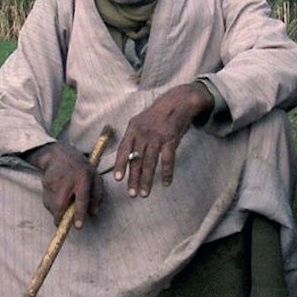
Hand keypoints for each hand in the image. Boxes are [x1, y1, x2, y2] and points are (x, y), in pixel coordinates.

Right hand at [25, 142, 100, 228]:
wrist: (60, 154)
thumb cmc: (82, 169)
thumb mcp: (95, 177)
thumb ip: (97, 195)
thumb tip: (93, 213)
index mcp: (83, 177)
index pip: (82, 198)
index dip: (79, 214)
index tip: (78, 227)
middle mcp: (68, 179)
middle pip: (61, 204)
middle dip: (60, 217)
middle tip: (61, 224)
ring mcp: (55, 180)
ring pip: (52, 204)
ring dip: (56, 211)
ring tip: (62, 204)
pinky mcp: (45, 182)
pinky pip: (47, 200)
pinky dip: (51, 204)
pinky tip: (56, 197)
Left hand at [114, 82, 213, 196]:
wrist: (178, 102)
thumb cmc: (158, 115)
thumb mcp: (141, 121)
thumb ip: (134, 138)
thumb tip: (128, 159)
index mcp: (133, 128)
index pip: (123, 149)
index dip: (120, 165)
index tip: (118, 179)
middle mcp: (143, 132)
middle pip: (136, 159)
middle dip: (133, 178)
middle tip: (131, 194)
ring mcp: (157, 136)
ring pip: (149, 162)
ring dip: (147, 180)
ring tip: (144, 193)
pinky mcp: (171, 139)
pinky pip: (167, 160)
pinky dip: (167, 172)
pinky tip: (165, 183)